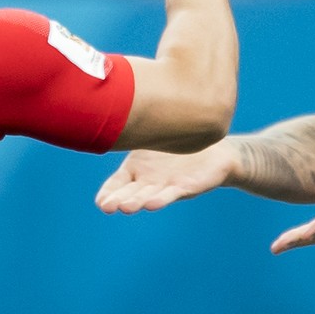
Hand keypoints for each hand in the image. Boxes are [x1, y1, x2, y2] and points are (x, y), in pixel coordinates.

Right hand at [96, 141, 236, 213]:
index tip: (99, 202)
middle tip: (108, 207)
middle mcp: (148, 181)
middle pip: (129, 192)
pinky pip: (172, 193)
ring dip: (138, 201)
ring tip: (126, 207)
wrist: (214, 150)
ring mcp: (166, 184)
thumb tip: (112, 106)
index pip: (116, 184)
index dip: (107, 193)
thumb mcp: (151, 134)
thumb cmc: (179, 140)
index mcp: (135, 169)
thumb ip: (135, 127)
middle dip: (118, 200)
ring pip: (148, 195)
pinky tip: (152, 204)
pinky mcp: (186, 186)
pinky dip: (162, 199)